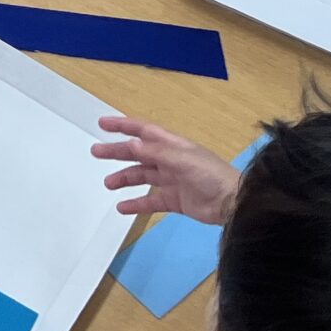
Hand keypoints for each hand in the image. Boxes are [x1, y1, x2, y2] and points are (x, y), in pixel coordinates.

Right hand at [95, 115, 241, 223]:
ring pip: (142, 176)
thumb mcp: (183, 160)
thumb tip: (130, 144)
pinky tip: (122, 207)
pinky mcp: (175, 201)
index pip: (144, 131)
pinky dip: (136, 204)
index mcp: (173, 146)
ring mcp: (172, 181)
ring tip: (108, 183)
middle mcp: (170, 161)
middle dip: (117, 152)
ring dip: (125, 178)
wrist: (234, 204)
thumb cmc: (210, 175)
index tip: (103, 123)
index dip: (123, 126)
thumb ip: (156, 153)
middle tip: (96, 152)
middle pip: (138, 153)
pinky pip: (151, 201)